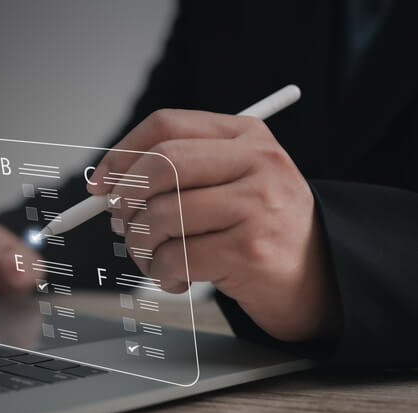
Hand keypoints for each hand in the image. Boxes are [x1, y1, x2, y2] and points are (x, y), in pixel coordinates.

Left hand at [89, 109, 340, 341]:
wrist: (320, 277)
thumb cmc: (259, 227)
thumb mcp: (231, 182)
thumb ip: (176, 175)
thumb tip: (106, 187)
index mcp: (246, 135)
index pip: (166, 126)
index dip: (122, 154)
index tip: (101, 184)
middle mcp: (257, 162)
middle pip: (161, 165)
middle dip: (126, 199)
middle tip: (122, 224)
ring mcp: (257, 205)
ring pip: (161, 217)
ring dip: (141, 246)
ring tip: (154, 259)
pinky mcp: (250, 250)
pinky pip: (175, 258)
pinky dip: (160, 274)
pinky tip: (175, 278)